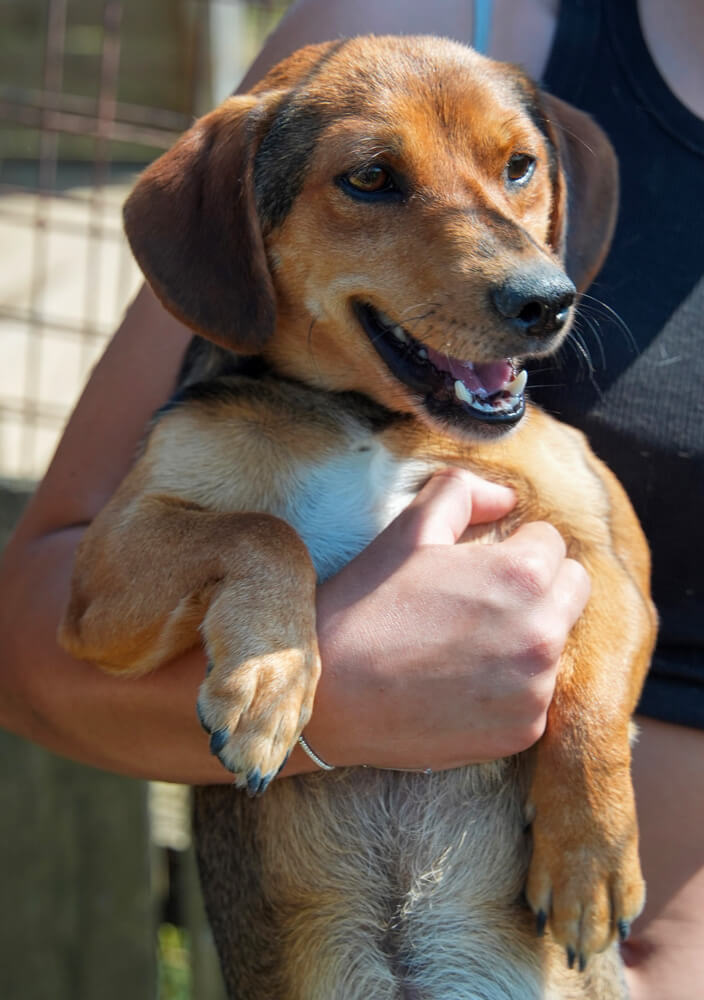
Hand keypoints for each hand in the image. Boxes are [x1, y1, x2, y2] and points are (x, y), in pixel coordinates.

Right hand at [308, 469, 589, 769]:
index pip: (552, 543)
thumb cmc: (366, 605)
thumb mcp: (409, 529)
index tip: (476, 565)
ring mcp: (536, 688)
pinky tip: (461, 683)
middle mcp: (543, 633)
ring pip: (557, 644)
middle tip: (481, 600)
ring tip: (464, 645)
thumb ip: (464, 492)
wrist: (327, 695)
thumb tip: (506, 498)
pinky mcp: (523, 731)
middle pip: (572, 591)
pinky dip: (511, 688)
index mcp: (523, 575)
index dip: (513, 545)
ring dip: (527, 637)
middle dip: (538, 587)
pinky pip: (537, 695)